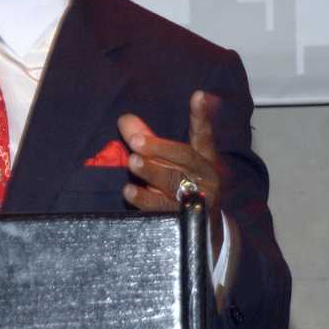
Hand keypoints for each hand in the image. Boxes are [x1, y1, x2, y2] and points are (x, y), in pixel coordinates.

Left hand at [118, 91, 223, 251]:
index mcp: (204, 160)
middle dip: (160, 149)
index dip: (201, 116)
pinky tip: (130, 193)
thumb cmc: (184, 187)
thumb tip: (124, 119)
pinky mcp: (181, 223)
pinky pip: (162, 211)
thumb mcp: (171, 164)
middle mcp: (204, 179)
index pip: (203, 135)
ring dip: (152, 173)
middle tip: (136, 142)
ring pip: (174, 185)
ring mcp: (194, 202)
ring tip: (132, 162)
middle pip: (185, 160)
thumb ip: (149, 140)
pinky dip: (145, 201)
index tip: (197, 95)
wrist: (202, 232)